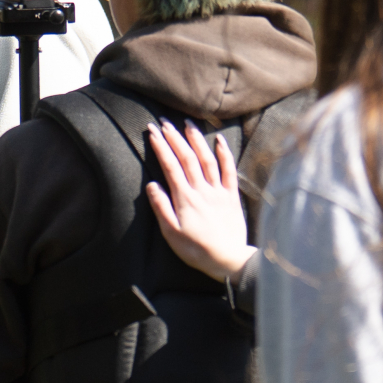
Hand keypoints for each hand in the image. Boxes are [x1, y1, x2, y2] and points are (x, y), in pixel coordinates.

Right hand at [144, 122, 252, 280]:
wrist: (229, 260)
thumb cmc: (197, 250)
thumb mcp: (171, 234)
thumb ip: (161, 208)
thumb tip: (151, 185)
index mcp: (185, 198)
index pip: (170, 166)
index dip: (161, 146)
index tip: (152, 131)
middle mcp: (202, 190)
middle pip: (187, 157)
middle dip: (174, 137)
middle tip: (164, 121)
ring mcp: (218, 191)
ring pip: (207, 159)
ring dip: (196, 139)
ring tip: (187, 123)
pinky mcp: (232, 196)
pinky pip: (229, 170)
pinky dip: (224, 153)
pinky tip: (218, 139)